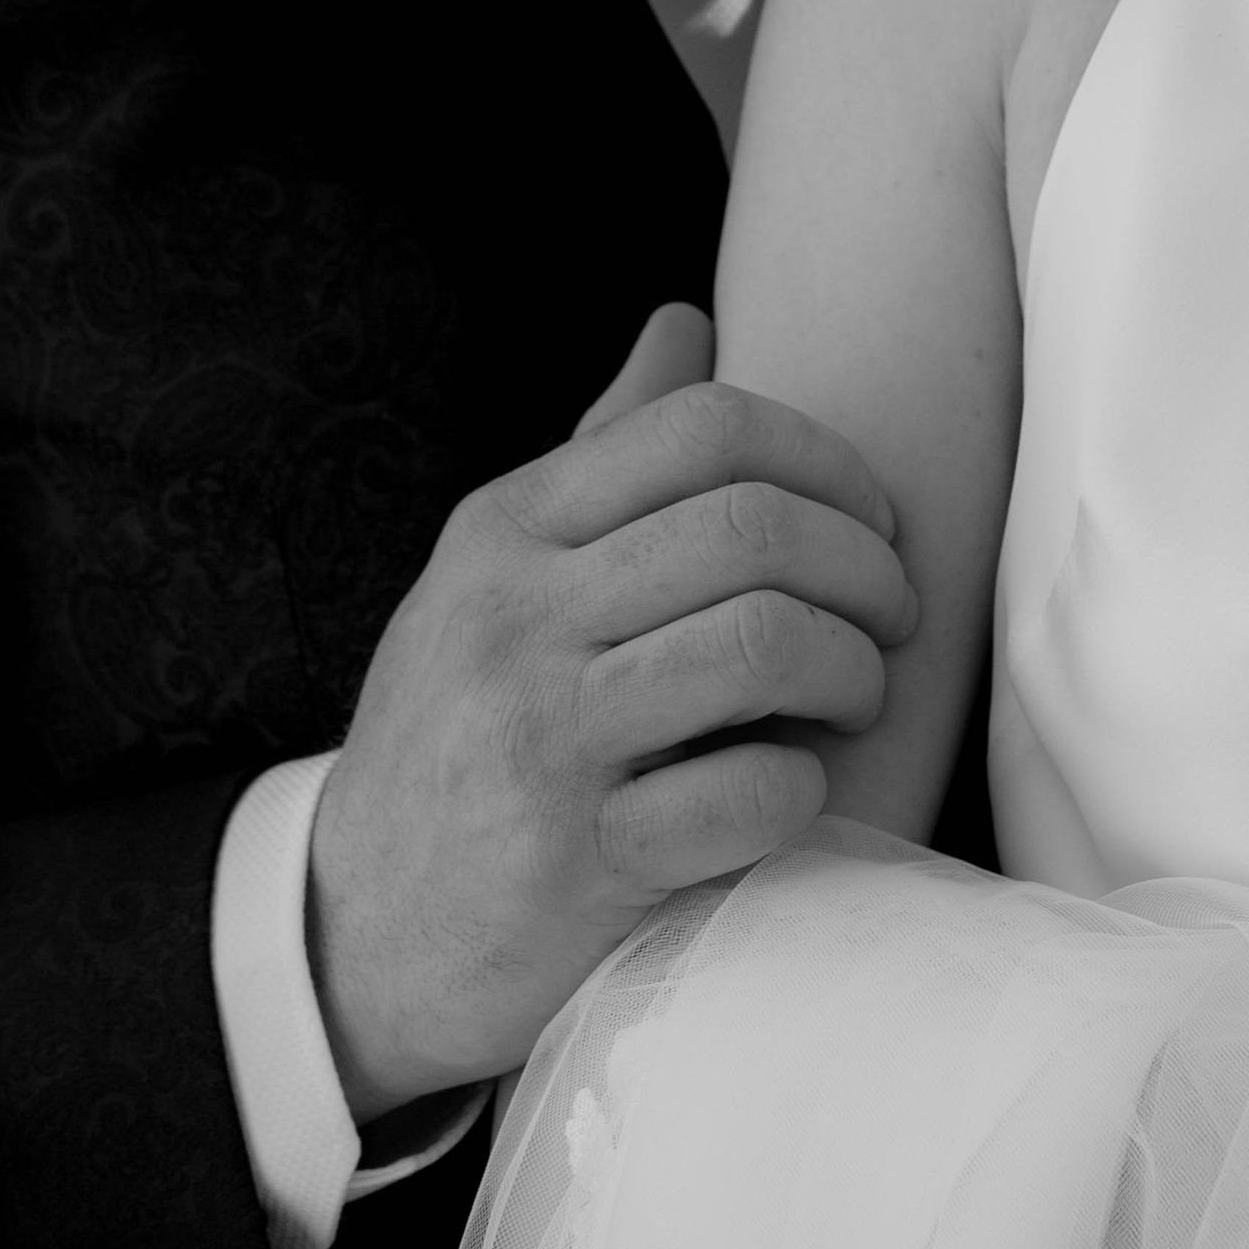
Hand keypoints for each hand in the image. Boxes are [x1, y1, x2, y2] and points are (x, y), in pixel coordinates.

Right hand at [308, 303, 918, 1116]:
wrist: (354, 927)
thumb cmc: (460, 724)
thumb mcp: (493, 571)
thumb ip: (599, 452)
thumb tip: (688, 321)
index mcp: (506, 530)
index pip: (703, 428)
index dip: (827, 460)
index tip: (871, 519)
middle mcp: (516, 619)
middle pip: (753, 528)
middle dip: (864, 566)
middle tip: (893, 612)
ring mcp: (542, 741)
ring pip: (763, 644)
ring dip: (853, 667)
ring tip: (859, 691)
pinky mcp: (578, 864)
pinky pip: (746, 793)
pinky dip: (803, 785)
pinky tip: (798, 784)